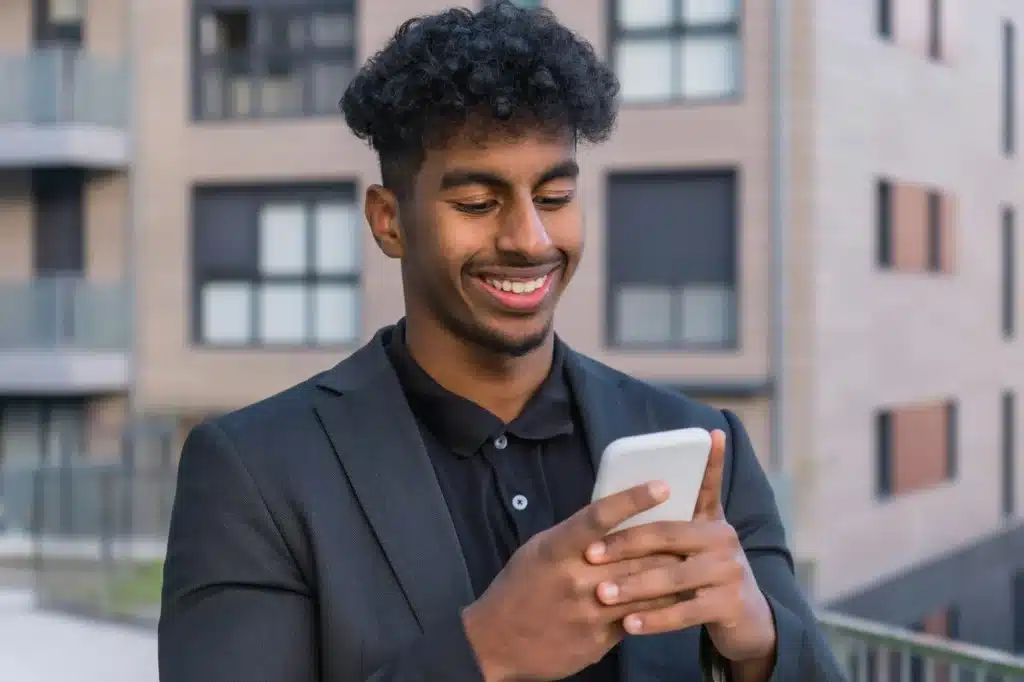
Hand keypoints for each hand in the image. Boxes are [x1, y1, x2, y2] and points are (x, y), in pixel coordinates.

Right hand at [462, 482, 683, 681]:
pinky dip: (661, 607)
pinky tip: (679, 597)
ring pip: (645, 588)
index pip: (598, 517)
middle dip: (669, 541)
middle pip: (635, 555)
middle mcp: (574, 578)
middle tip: (698, 524)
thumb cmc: (519, 587)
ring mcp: (589, 612)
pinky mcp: (599, 640)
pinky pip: (640, 619)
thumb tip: (615, 518)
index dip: (632, 499)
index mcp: (555, 549)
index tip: (662, 485)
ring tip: (698, 559)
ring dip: (674, 574)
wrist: (494, 643)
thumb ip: (574, 537)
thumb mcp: (538, 551)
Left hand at [584, 430, 776, 663]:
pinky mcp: (731, 604)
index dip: (712, 460)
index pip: (707, 484)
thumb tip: (623, 503)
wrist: (746, 623)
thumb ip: (668, 523)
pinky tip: (628, 624)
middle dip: (625, 544)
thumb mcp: (693, 544)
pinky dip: (654, 619)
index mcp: (711, 519)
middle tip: (590, 554)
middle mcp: (724, 538)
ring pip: (673, 575)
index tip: (710, 434)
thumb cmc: (703, 575)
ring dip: (633, 586)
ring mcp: (730, 571)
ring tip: (602, 594)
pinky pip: (685, 611)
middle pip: (668, 534)